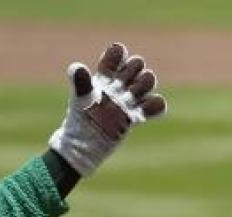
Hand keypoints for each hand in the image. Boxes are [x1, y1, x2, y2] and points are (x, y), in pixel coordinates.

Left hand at [49, 43, 166, 176]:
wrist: (84, 146)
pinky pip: (156, 104)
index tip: (112, 71)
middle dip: (134, 71)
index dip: (118, 56)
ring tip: (130, 100)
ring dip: (144, 85)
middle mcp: (117, 86)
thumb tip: (76, 67)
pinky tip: (140, 115)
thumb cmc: (80, 120)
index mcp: (103, 77)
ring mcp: (128, 100)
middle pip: (137, 64)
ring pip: (148, 81)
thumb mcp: (81, 99)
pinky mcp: (136, 116)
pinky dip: (155, 106)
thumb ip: (80, 82)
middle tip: (121, 87)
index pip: (116, 54)